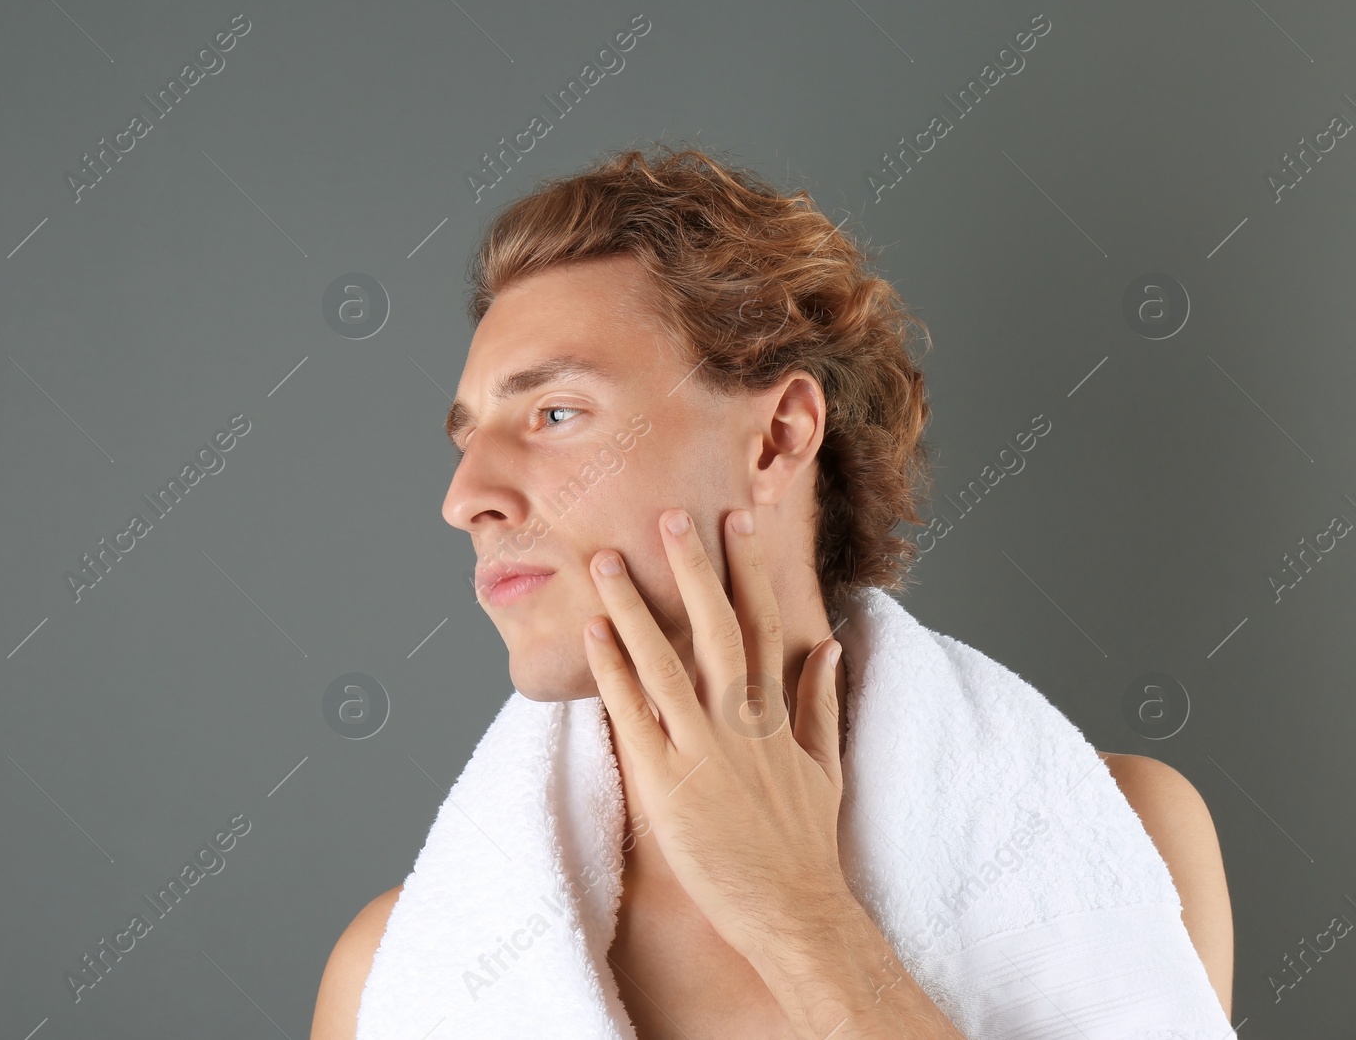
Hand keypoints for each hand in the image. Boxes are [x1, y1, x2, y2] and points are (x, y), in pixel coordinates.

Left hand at [582, 506, 849, 965]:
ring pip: (665, 662)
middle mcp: (741, 721)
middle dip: (693, 567)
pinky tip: (594, 635)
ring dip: (633, 607)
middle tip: (669, 513)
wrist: (793, 910)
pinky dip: (614, 672)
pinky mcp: (668, 783)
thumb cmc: (805, 843)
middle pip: (717, 627)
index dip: (749, 568)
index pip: (764, 622)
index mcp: (776, 712)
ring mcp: (703, 750)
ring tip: (606, 561)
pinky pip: (635, 715)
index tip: (737, 520)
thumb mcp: (824, 766)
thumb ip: (819, 701)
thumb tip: (831, 645)